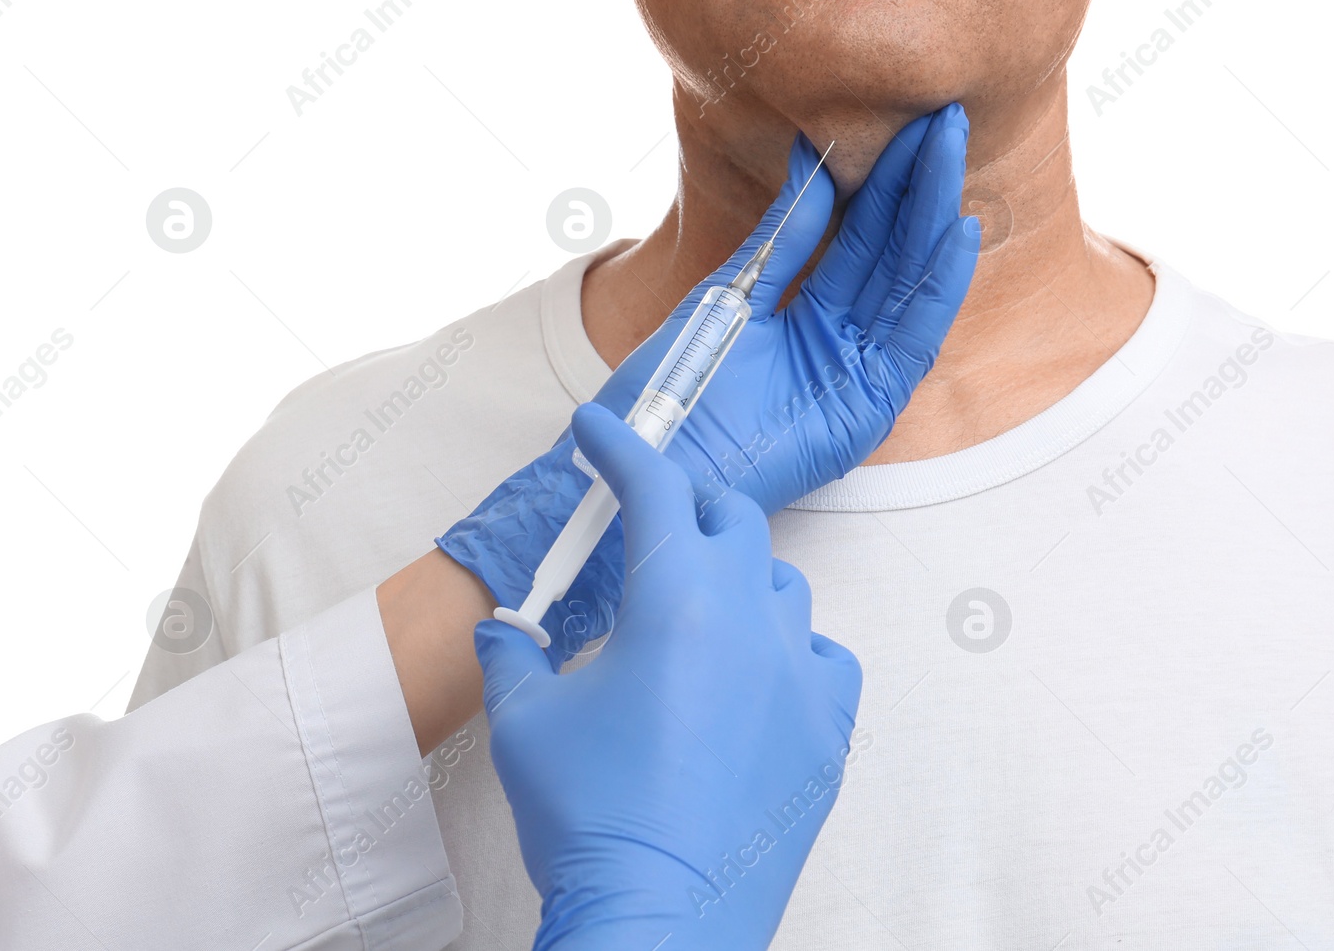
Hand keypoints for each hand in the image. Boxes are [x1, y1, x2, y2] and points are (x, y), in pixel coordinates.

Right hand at [474, 402, 862, 950]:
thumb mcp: (525, 724)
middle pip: (733, 523)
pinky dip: (792, 651)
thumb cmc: (589, 816)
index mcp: (675, 599)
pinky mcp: (830, 731)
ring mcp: (801, 676)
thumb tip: (504, 630)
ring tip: (699, 612)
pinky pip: (826, 660)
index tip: (599, 430)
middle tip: (649, 525)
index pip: (655, 490)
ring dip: (740, 579)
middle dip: (687, 508)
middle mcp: (751, 621)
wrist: (660, 917)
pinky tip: (759, 676)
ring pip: (784, 588)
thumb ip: (512, 657)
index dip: (623, 448)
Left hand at [596, 103, 978, 515]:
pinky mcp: (869, 407)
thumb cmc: (675, 391)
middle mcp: (841, 339)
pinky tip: (957, 231)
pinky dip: (938, 288)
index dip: (884, 180)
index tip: (906, 123)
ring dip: (935, 216)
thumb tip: (810, 162)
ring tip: (952, 152)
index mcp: (806, 312)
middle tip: (945, 118)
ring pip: (910, 283)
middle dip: (919, 185)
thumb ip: (778, 240)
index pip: (858, 234)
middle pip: (893, 251)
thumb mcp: (726, 296)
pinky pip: (913, 340)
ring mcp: (858, 372)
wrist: (650, 463)